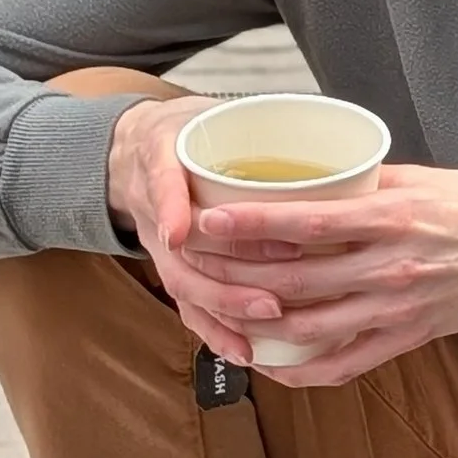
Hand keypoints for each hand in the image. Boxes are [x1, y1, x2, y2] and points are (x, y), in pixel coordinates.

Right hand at [101, 95, 278, 359]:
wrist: (131, 149)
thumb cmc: (185, 129)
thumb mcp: (205, 106)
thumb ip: (252, 112)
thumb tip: (326, 115)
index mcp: (162, 155)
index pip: (160, 179)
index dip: (172, 205)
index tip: (187, 227)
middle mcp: (158, 205)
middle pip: (182, 249)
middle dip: (226, 272)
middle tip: (273, 289)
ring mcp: (162, 242)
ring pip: (185, 283)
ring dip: (225, 307)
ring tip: (268, 319)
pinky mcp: (173, 266)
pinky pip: (188, 305)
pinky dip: (215, 331)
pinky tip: (247, 351)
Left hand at [180, 164, 457, 386]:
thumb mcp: (423, 179)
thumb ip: (365, 184)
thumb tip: (310, 180)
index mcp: (393, 218)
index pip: (309, 224)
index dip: (254, 225)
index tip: (211, 220)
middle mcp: (390, 267)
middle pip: (296, 279)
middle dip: (236, 274)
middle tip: (194, 264)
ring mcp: (396, 309)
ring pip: (309, 328)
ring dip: (256, 324)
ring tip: (215, 312)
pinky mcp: (407, 338)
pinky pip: (344, 364)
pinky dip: (300, 369)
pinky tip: (268, 362)